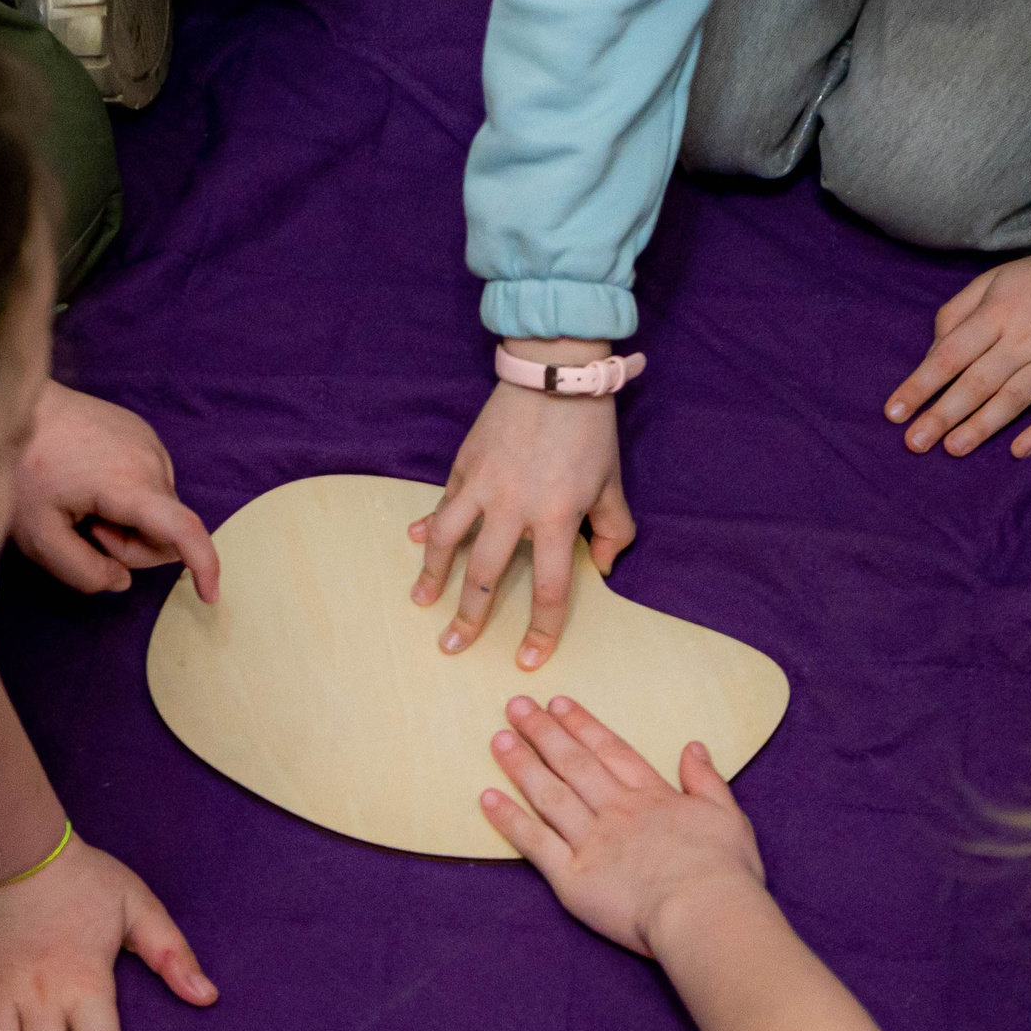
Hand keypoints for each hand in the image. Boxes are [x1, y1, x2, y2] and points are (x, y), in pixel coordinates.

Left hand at [12, 380, 217, 600]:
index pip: (184, 529)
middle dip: (130, 544)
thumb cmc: (21, 469)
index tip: (210, 595)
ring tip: (82, 500)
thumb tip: (121, 579)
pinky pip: (150, 484)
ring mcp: (149, 440)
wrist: (14, 407)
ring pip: (158, 509)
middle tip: (86, 529)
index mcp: (129, 483)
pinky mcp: (142, 432)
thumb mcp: (38, 537)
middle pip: (165, 530)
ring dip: (127, 521)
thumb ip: (82, 572)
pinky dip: (127, 497)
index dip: (204, 565)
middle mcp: (152, 458)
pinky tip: (90, 482)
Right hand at [411, 344, 635, 669]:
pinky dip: (429, 524)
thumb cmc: (590, 430)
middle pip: (483, 575)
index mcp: (556, 517)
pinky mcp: (464, 463)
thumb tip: (601, 568)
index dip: (540, 630)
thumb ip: (613, 530)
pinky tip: (417, 540)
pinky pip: (443, 502)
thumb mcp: (613, 482)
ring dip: (432, 573)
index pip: (549, 589)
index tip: (527, 659)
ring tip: (421, 600)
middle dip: (467, 617)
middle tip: (452, 646)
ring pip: (447, 540)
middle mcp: (512, 508)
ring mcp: (482, 484)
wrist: (556, 372)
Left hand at [480, 694, 763, 956]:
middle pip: (573, 763)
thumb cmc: (724, 872)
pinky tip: (487, 798)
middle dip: (542, 731)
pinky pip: (533, 842)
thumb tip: (693, 747)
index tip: (559, 703)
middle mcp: (616, 811)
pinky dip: (509, 819)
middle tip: (515, 705)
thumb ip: (708, 781)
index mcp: (653, 797)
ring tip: (498, 739)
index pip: (611, 751)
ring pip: (549, 794)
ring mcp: (590, 841)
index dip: (583, 725)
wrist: (705, 912)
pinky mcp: (571, 876)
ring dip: (521, 764)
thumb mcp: (728, 817)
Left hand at [884, 245, 1030, 458]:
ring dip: (983, 426)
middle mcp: (1024, 337)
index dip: (920, 385)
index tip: (895, 412)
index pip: (950, 355)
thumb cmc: (1029, 281)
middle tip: (915, 442)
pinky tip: (1018, 450)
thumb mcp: (987, 283)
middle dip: (944, 414)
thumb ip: (954, 316)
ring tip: (953, 449)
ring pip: (1014, 398)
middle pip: (977, 382)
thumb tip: (932, 358)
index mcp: (997, 312)